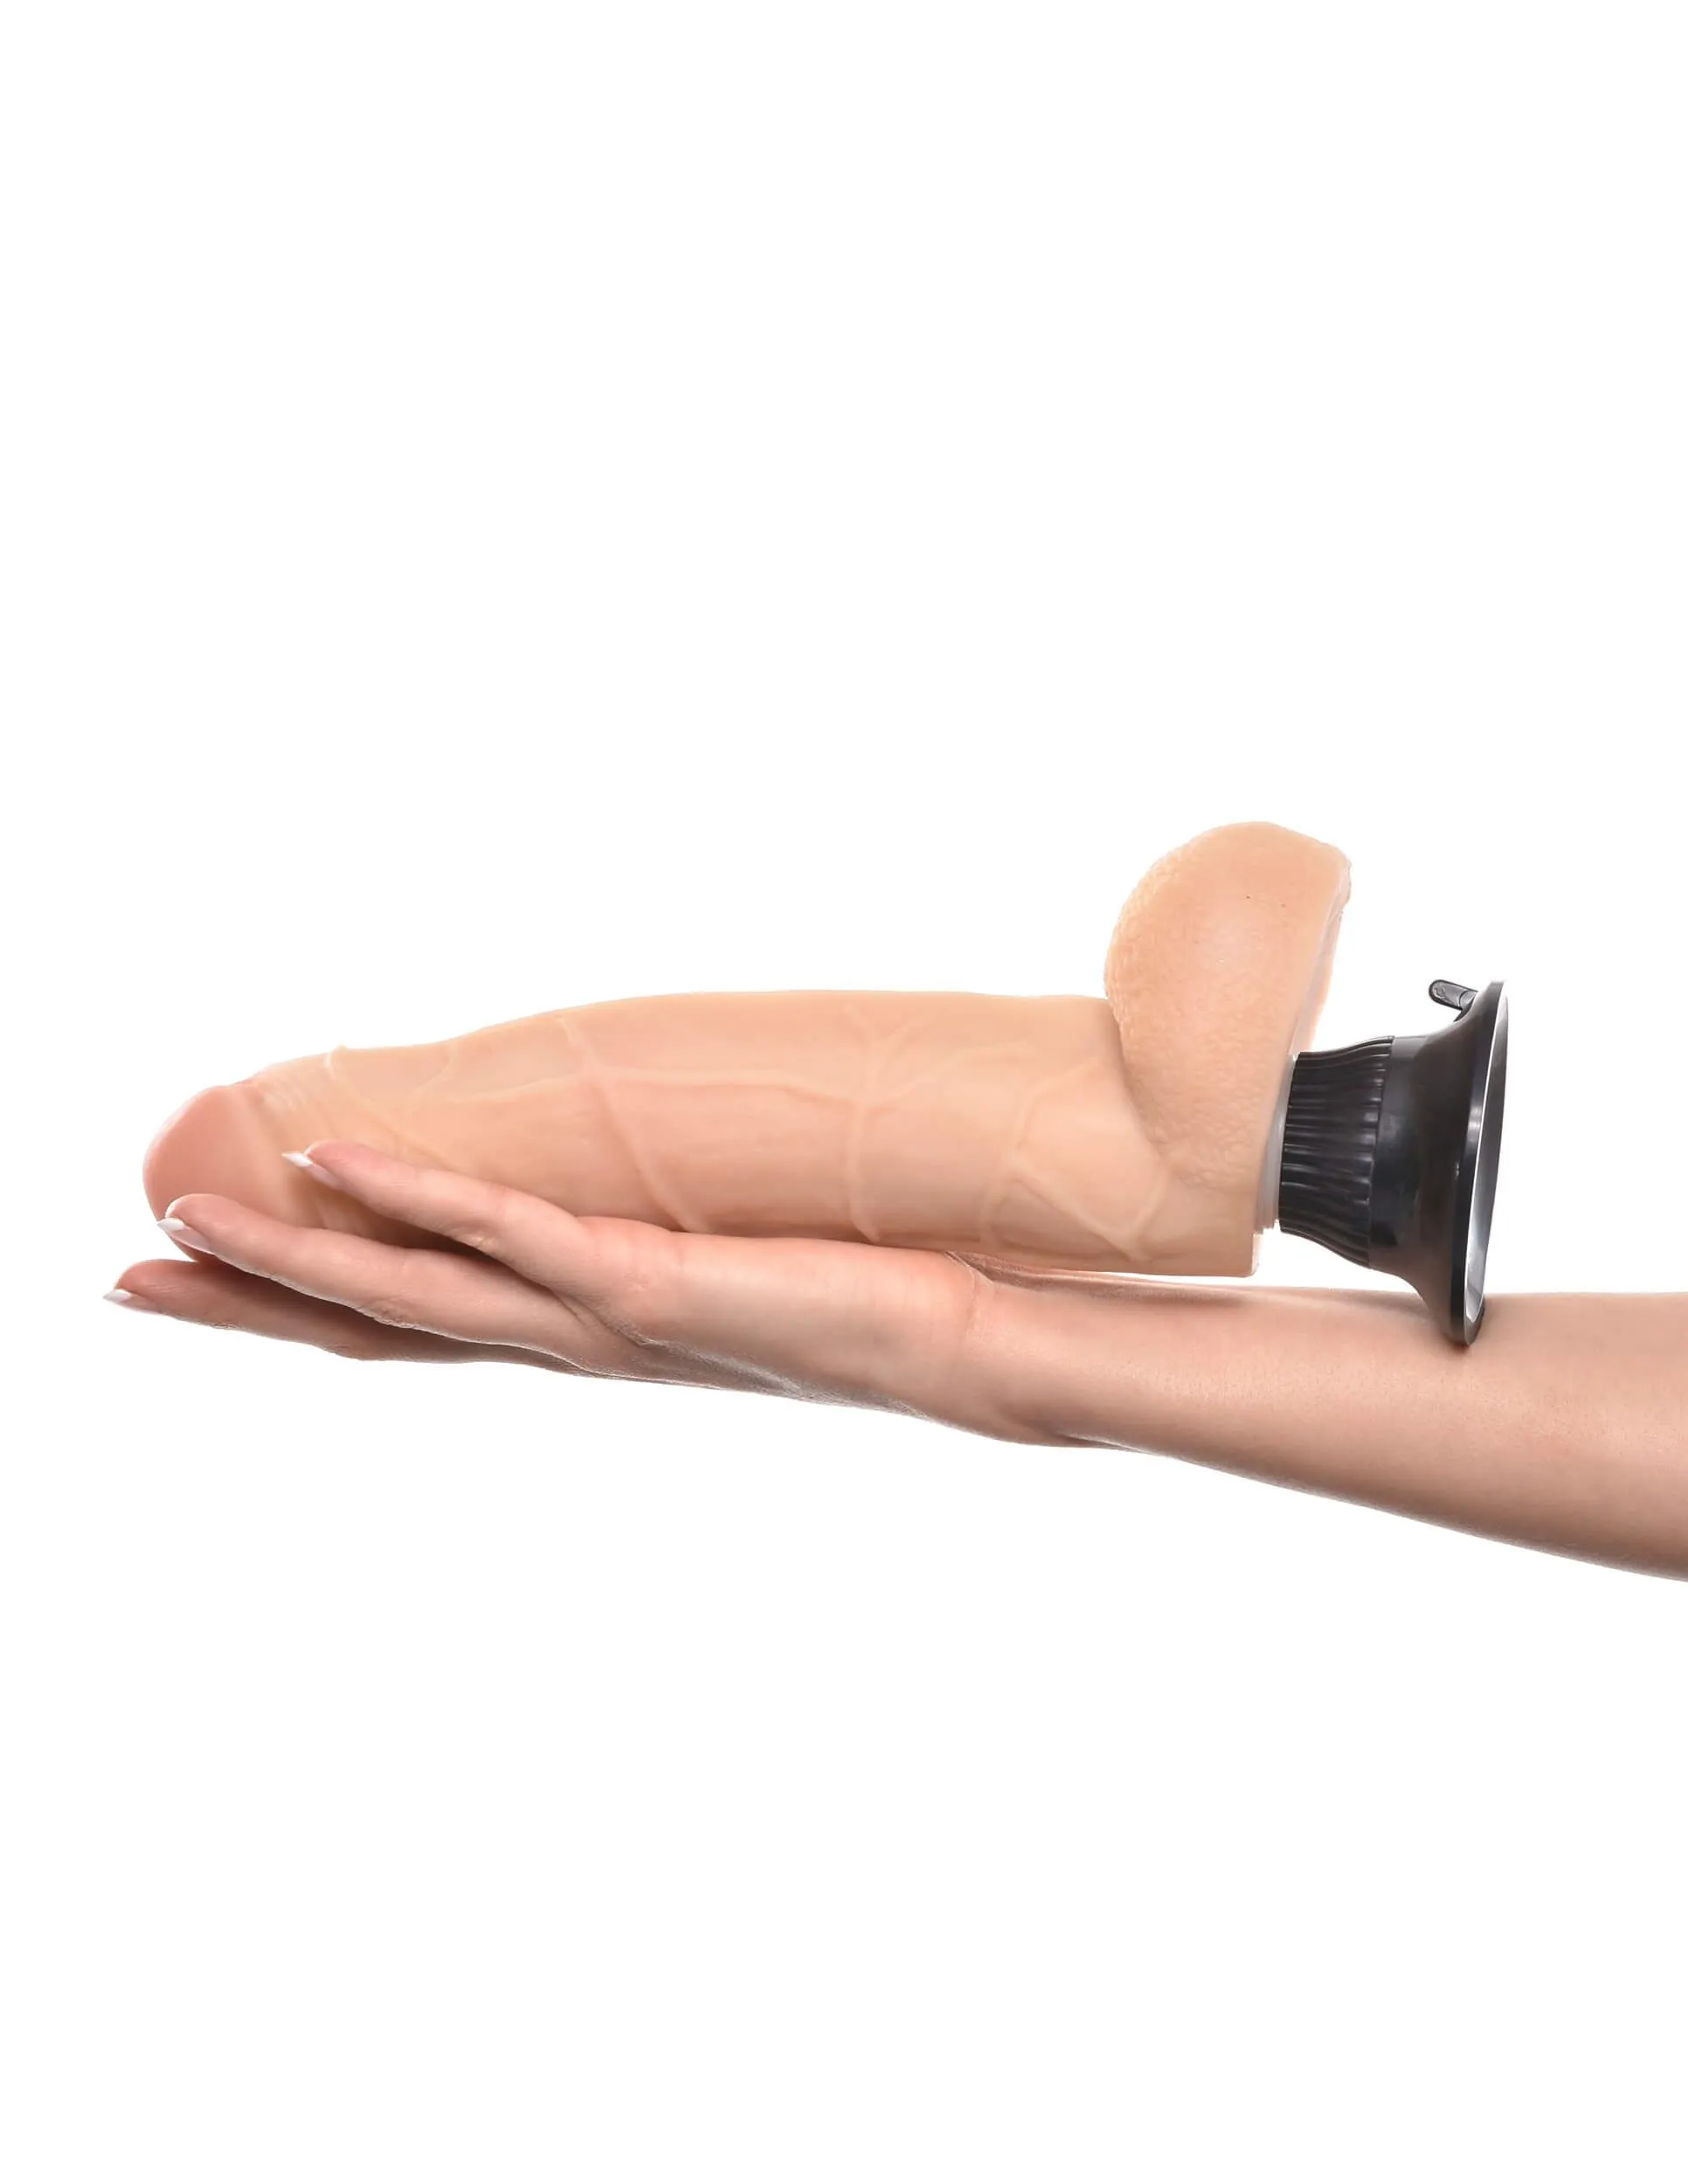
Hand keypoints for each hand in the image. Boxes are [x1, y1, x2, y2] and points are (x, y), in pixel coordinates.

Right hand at [111, 1141, 1047, 1440]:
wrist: (943, 1345)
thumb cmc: (837, 1301)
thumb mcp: (713, 1267)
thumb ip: (644, 1246)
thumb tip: (618, 1204)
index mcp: (565, 1337)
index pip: (404, 1328)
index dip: (291, 1311)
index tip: (191, 1285)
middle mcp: (559, 1342)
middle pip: (372, 1329)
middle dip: (246, 1306)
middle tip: (124, 1281)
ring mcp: (590, 1318)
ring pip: (411, 1292)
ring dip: (293, 1254)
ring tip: (184, 1217)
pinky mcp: (641, 1280)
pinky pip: (508, 1233)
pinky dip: (415, 1194)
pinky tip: (334, 1157)